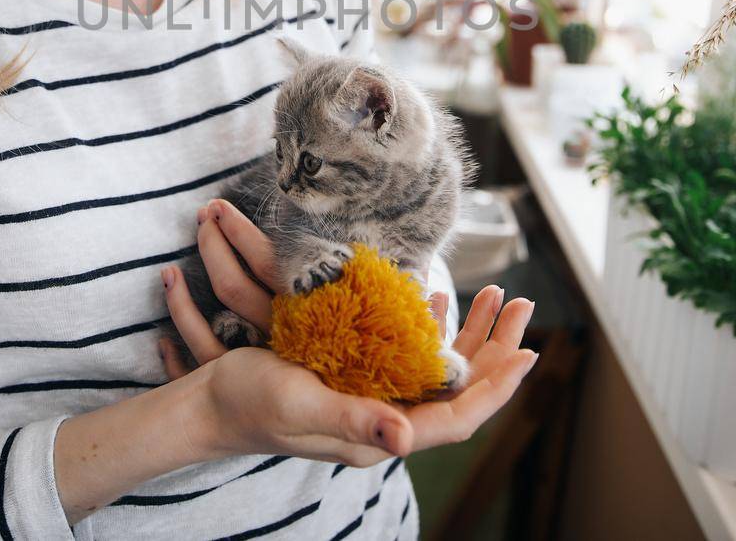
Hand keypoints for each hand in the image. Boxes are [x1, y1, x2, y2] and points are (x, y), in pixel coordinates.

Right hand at [160, 199, 537, 462]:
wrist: (206, 403)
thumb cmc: (249, 405)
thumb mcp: (301, 406)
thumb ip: (354, 420)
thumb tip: (406, 439)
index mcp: (379, 436)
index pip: (457, 418)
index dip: (496, 388)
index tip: (529, 351)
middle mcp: (383, 423)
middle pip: (457, 391)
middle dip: (494, 350)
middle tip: (521, 303)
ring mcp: (369, 401)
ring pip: (436, 372)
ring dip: (468, 336)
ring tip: (495, 296)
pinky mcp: (352, 380)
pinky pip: (407, 358)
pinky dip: (428, 330)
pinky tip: (433, 300)